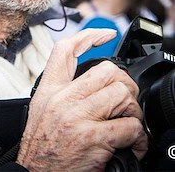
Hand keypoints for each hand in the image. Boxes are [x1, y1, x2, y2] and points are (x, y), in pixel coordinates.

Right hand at [17, 29, 147, 171]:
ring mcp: (78, 116)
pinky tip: (132, 145)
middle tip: (125, 100)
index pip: (65, 49)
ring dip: (132, 111)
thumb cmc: (41, 144)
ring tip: (128, 123)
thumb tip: (90, 79)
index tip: (107, 35)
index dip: (88, 35)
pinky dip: (138, 138)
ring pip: (121, 94)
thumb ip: (62, 89)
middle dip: (124, 85)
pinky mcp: (92, 138)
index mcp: (50, 88)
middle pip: (105, 70)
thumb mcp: (42, 107)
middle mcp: (63, 98)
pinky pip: (129, 126)